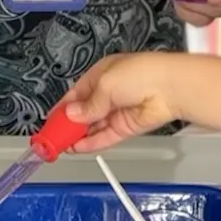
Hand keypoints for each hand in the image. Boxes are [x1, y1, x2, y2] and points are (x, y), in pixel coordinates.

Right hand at [61, 53, 191, 153]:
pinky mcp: (127, 127)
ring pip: (93, 126)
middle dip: (69, 125)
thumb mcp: (104, 85)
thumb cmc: (141, 73)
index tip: (51, 121)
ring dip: (78, 136)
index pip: (76, 94)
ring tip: (62, 145)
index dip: (62, 108)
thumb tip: (73, 115)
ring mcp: (119, 110)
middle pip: (84, 112)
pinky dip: (91, 143)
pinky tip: (78, 148)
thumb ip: (87, 104)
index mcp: (102, 74)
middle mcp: (110, 92)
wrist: (169, 88)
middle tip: (54, 137)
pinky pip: (105, 137)